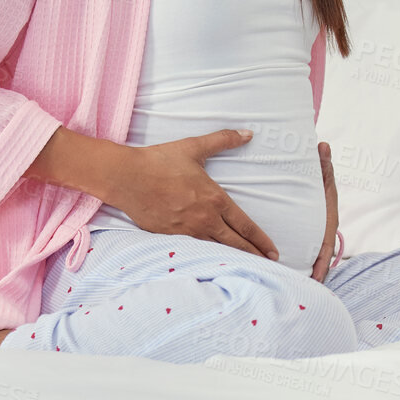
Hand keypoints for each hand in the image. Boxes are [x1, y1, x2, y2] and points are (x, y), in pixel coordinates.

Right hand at [109, 128, 280, 261]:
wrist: (127, 177)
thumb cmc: (160, 161)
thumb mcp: (194, 147)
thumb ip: (223, 140)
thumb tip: (248, 133)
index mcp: (214, 199)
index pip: (245, 225)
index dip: (261, 239)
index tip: (273, 249)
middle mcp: (204, 219)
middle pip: (236, 243)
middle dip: (255, 254)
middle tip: (269, 263)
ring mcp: (187, 231)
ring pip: (217, 250)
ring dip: (234, 258)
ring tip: (248, 266)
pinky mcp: (170, 237)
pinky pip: (195, 250)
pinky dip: (209, 257)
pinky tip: (215, 262)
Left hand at [310, 142, 338, 282]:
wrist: (319, 179)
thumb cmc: (320, 176)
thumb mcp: (322, 172)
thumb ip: (323, 161)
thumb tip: (322, 144)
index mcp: (328, 218)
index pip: (326, 242)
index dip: (323, 260)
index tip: (317, 274)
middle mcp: (323, 228)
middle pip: (320, 254)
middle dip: (315, 271)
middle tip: (306, 288)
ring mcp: (316, 233)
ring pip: (313, 254)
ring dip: (308, 270)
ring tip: (296, 286)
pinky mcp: (308, 234)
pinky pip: (306, 250)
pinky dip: (303, 264)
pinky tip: (290, 275)